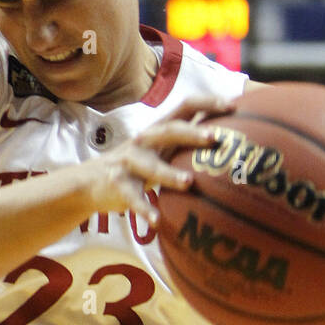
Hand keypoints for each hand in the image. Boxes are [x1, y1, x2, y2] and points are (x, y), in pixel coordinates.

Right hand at [88, 92, 237, 225]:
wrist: (90, 182)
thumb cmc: (137, 165)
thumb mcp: (160, 149)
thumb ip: (185, 142)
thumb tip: (227, 136)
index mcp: (159, 130)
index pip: (184, 108)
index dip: (208, 103)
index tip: (233, 106)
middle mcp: (144, 141)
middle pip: (169, 131)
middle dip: (191, 133)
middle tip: (214, 138)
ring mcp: (129, 162)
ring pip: (150, 166)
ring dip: (169, 174)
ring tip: (188, 183)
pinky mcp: (118, 185)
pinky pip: (133, 198)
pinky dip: (144, 209)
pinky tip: (156, 221)